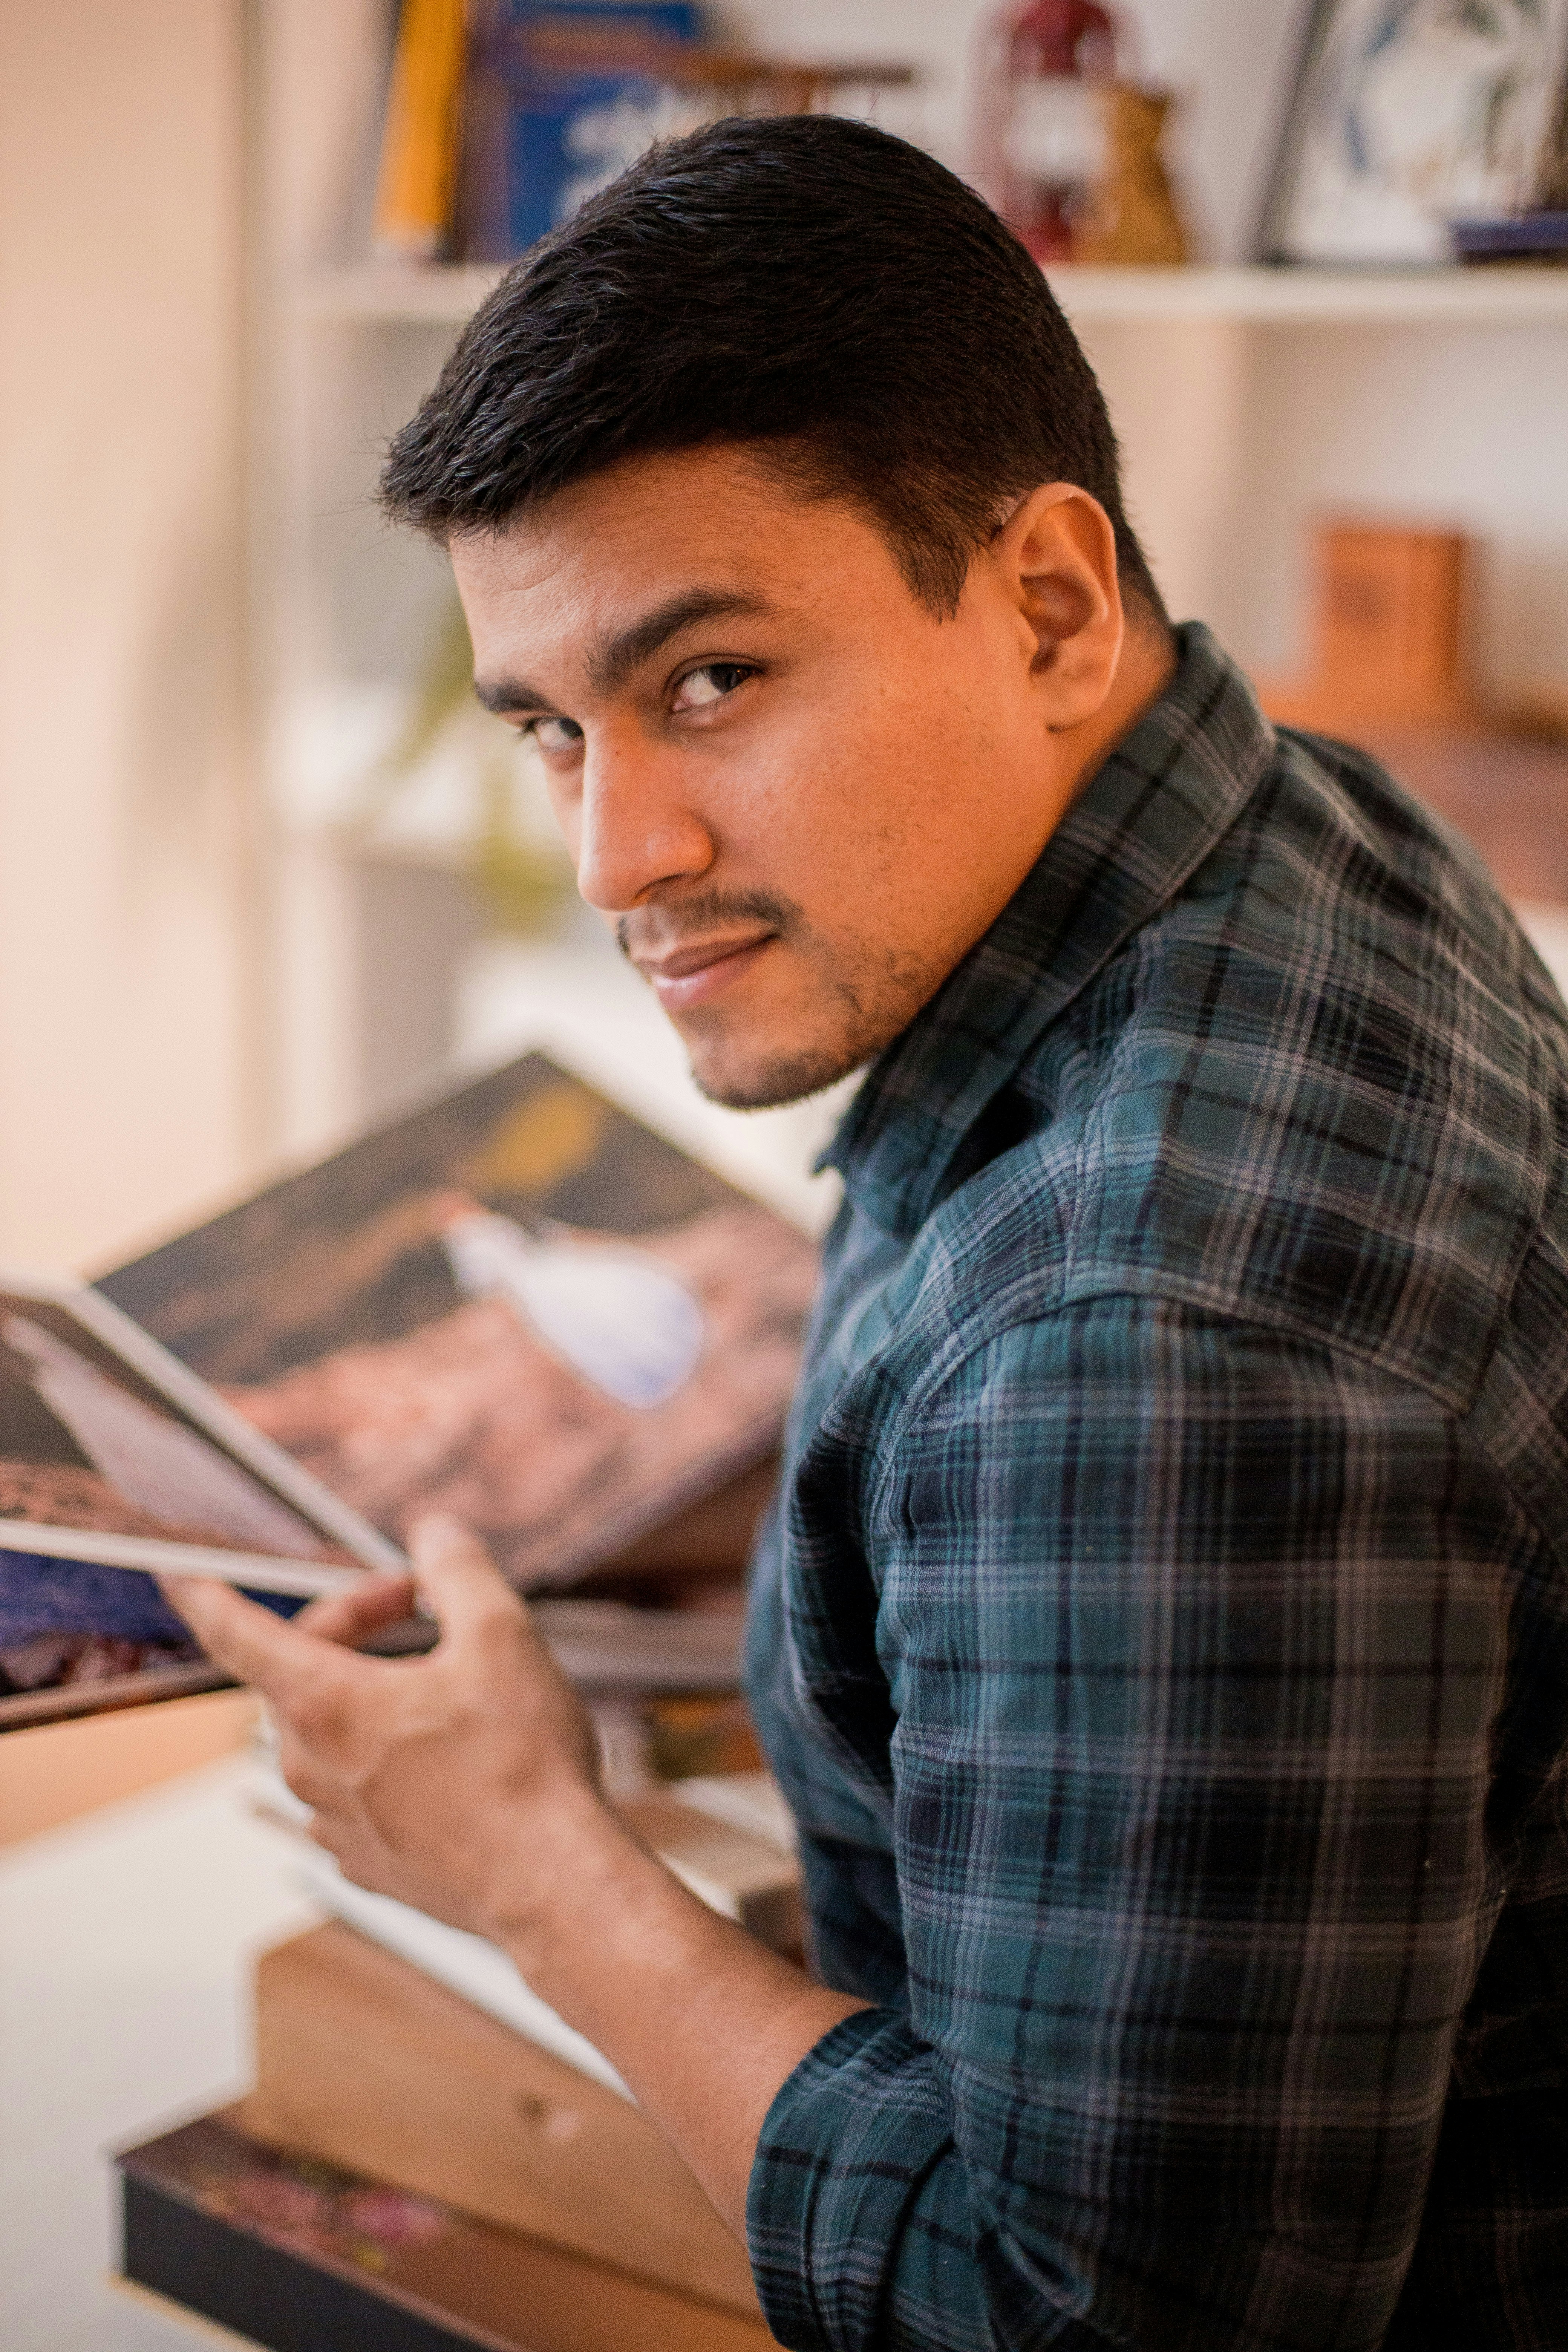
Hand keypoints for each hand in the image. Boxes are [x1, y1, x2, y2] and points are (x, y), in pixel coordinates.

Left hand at [160, 1515, 610, 1949]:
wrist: (553, 1885)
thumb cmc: (524, 1765)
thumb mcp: (502, 1635)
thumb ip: (458, 1570)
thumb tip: (433, 1535)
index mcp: (328, 1704)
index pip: (238, 1636)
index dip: (205, 1597)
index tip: (179, 1578)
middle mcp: (313, 1767)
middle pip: (297, 1673)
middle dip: (351, 1626)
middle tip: (419, 1605)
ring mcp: (334, 1824)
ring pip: (325, 1734)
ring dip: (368, 1693)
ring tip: (444, 1684)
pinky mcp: (367, 1863)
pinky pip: (351, 1792)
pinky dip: (381, 1758)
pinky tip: (443, 1755)